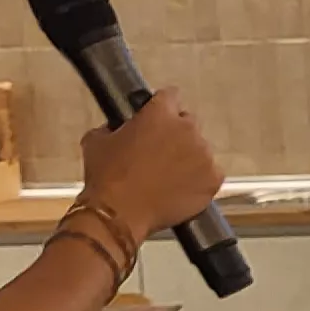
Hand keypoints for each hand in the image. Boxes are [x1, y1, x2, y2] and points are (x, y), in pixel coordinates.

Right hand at [77, 88, 224, 231]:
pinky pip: (210, 174)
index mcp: (160, 113)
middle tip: (159, 153)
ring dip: (188, 158)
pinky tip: (181, 189)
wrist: (119, 215)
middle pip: (188, 123)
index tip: (160, 115)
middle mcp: (187, 129)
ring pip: (200, 150)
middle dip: (176, 134)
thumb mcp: (96, 141)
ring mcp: (204, 155)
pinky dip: (199, 180)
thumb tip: (116, 128)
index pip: (170, 96)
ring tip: (168, 176)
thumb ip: (112, 126)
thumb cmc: (107, 178)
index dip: (163, 106)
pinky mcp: (213, 179)